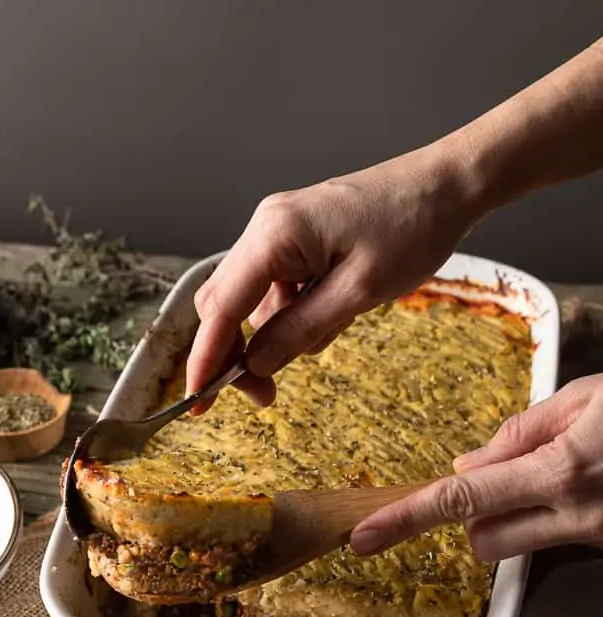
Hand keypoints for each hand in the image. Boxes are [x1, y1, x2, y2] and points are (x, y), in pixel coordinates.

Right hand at [185, 146, 477, 410]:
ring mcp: (279, 233)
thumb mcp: (358, 292)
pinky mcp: (296, 241)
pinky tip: (339, 308)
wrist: (449, 185)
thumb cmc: (413, 227)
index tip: (198, 401)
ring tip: (338, 323)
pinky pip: (279, 291)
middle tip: (267, 395)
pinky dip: (298, 314)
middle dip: (239, 354)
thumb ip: (300, 330)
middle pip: (225, 306)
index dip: (206, 359)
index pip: (222, 308)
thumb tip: (254, 365)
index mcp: (274, 235)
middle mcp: (265, 229)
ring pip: (254, 304)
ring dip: (282, 333)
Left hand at [350, 375, 602, 560]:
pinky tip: (584, 482)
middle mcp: (574, 516)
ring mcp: (594, 538)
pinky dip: (549, 516)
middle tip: (506, 473)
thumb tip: (469, 465)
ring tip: (557, 471)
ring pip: (516, 546)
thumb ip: (520, 433)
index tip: (365, 535)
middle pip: (481, 541)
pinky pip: (554, 539)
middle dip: (474, 514)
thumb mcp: (587, 398)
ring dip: (512, 517)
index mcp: (560, 472)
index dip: (406, 518)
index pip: (460, 500)